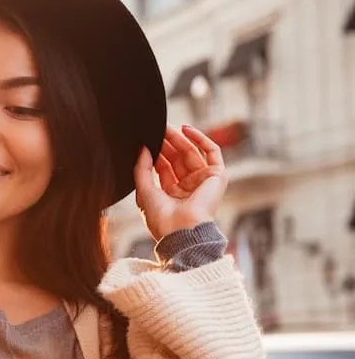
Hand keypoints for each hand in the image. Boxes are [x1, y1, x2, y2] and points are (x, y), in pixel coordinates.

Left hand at [134, 124, 227, 240]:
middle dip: (167, 144)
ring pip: (192, 153)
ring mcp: (203, 182)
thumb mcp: (144, 191)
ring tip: (166, 128)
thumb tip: (142, 148)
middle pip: (177, 159)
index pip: (164, 168)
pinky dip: (200, 139)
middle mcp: (188, 188)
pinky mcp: (217, 176)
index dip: (156, 153)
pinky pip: (212, 152)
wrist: (181, 230)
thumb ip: (141, 168)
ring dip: (180, 140)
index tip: (146, 140)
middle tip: (157, 130)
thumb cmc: (161, 218)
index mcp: (171, 195)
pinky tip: (186, 129)